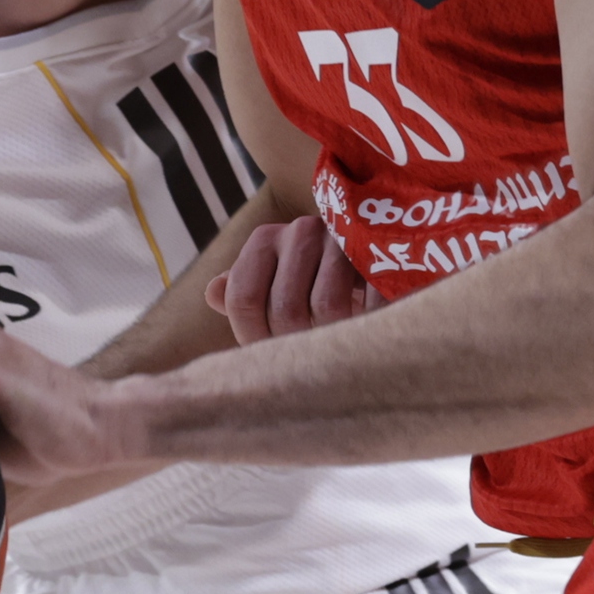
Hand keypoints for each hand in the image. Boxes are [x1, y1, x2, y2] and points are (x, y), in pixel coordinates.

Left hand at [209, 215, 372, 344]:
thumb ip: (243, 290)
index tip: (268, 360)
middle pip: (285, 309)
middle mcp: (300, 232)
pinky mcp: (380, 253)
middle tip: (307, 362)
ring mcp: (342, 240)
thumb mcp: (275, 278)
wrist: (377, 252)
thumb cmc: (315, 276)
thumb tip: (213, 294)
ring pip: (327, 309)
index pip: (242, 298)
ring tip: (335, 348)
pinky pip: (369, 303)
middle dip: (295, 346)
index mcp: (264, 240)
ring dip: (331, 340)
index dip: (252, 338)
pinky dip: (366, 326)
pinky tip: (364, 333)